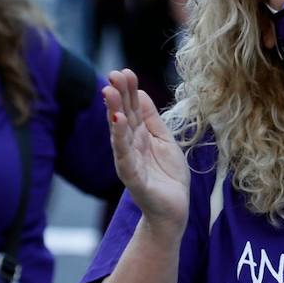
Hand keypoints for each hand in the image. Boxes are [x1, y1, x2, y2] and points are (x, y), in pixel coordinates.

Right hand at [104, 68, 189, 230]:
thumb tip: (140, 93)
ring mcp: (129, 161)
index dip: (128, 90)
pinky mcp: (133, 178)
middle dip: (118, 95)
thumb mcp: (164, 140)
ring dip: (114, 112)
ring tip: (110, 92)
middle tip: (113, 74)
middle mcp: (130, 146)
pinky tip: (117, 123)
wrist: (173, 211)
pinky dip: (120, 140)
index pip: (132, 108)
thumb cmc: (168, 176)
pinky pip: (125, 157)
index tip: (124, 71)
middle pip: (123, 116)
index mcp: (139, 136)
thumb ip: (151, 119)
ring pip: (120, 133)